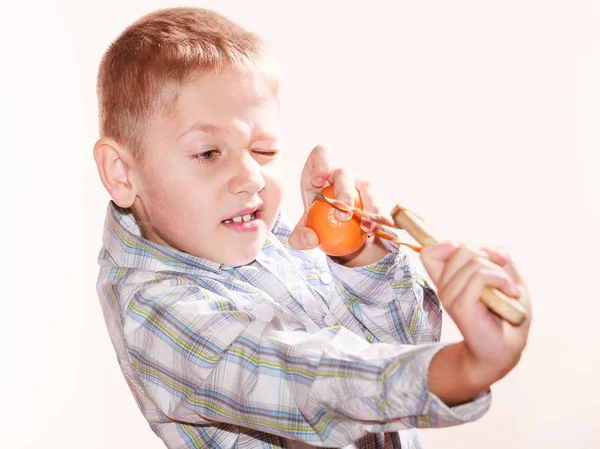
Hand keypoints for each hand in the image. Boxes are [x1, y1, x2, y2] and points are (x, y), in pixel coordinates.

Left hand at [288, 145, 388, 264]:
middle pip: (344, 172)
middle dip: (344, 192)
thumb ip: (300, 236)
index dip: (320, 163)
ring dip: (367, 206)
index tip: (317, 182)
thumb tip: (307, 239)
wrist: (338, 228)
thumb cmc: (317, 219)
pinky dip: (377, 217)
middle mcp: (340, 172)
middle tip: (342, 217)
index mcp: (319, 171)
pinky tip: (374, 231)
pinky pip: (378, 203)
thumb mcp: (305, 228)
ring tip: (365, 228)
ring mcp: (359, 181)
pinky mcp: (373, 195)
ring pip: (366, 185)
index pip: (321, 154)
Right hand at [421, 241, 531, 399]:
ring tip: (508, 291)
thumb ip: (500, 261)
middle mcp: (445, 287)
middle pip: (460, 248)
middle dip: (488, 257)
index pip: (429, 253)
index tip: (473, 257)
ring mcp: (451, 297)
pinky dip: (501, 280)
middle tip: (502, 280)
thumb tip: (491, 250)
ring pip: (473, 261)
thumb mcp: (508, 280)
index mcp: (449, 280)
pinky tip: (509, 294)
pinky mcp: (461, 307)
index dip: (447, 245)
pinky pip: (480, 276)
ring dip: (500, 272)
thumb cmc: (506, 316)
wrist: (506, 349)